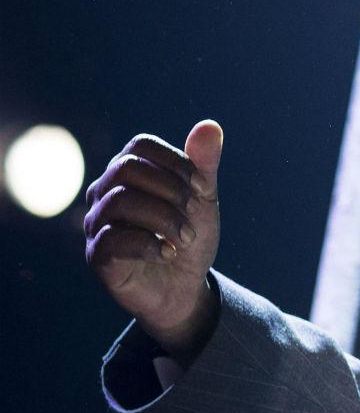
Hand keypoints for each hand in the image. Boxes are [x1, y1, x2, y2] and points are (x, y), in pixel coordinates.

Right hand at [83, 120, 223, 358]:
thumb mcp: (203, 198)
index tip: (203, 188)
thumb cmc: (188, 236)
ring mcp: (97, 224)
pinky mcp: (97, 256)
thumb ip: (204, 164)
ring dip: (164, 218)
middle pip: (126, 167)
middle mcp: (105, 192)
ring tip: (186, 238)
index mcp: (128, 173)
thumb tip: (210, 125)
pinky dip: (150, 244)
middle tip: (193, 213)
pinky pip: (112, 239)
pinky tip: (168, 254)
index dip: (176, 162)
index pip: (141, 145)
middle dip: (170, 189)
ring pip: (120, 200)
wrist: (185, 286)